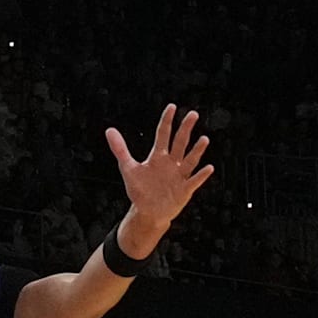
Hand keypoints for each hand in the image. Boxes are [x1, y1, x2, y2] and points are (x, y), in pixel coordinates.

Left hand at [105, 104, 212, 229]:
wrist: (148, 211)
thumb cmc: (140, 189)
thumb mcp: (128, 168)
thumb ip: (120, 149)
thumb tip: (109, 130)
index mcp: (158, 157)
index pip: (163, 134)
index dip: (167, 121)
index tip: (172, 107)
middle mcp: (171, 163)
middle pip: (179, 143)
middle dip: (185, 129)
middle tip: (192, 114)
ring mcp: (179, 176)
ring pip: (190, 160)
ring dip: (197, 150)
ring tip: (204, 139)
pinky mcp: (184, 189)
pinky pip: (194, 181)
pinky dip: (201, 175)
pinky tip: (208, 167)